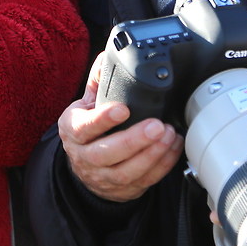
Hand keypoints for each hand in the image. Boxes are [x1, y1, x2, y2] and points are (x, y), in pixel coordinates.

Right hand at [58, 56, 184, 201]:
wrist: (85, 167)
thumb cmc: (88, 128)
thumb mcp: (85, 104)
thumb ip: (98, 81)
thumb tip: (109, 56)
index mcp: (73, 130)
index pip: (84, 127)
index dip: (102, 120)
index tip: (123, 109)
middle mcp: (84, 156)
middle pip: (107, 154)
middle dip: (134, 140)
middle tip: (157, 125)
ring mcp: (103, 177)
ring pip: (126, 171)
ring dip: (151, 154)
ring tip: (169, 135)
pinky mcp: (122, 189)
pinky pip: (144, 181)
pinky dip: (162, 165)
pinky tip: (173, 148)